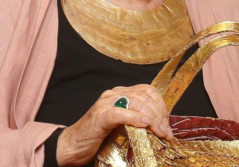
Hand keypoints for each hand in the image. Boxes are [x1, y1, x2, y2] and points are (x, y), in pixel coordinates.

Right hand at [55, 85, 173, 165]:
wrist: (71, 147)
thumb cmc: (97, 138)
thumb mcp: (122, 126)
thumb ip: (137, 121)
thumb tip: (161, 128)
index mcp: (120, 94)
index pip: (147, 91)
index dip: (161, 106)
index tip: (166, 124)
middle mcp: (113, 95)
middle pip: (144, 96)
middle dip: (159, 114)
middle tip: (166, 132)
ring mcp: (105, 104)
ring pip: (135, 102)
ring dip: (151, 118)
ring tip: (159, 132)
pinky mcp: (99, 117)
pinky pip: (119, 113)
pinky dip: (134, 118)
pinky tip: (144, 125)